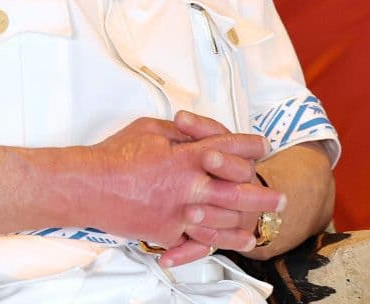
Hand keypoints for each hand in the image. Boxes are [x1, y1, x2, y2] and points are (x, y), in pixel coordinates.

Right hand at [83, 116, 278, 253]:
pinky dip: (220, 240)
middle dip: (262, 195)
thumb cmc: (114, 155)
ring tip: (265, 222)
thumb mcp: (149, 128)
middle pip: (237, 189)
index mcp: (186, 154)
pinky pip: (199, 237)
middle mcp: (189, 184)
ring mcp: (179, 211)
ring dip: (247, 220)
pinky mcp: (168, 231)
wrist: (89, 187)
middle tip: (281, 199)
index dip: (249, 145)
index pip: (228, 147)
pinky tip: (237, 241)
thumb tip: (195, 133)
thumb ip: (179, 133)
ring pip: (224, 218)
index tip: (262, 146)